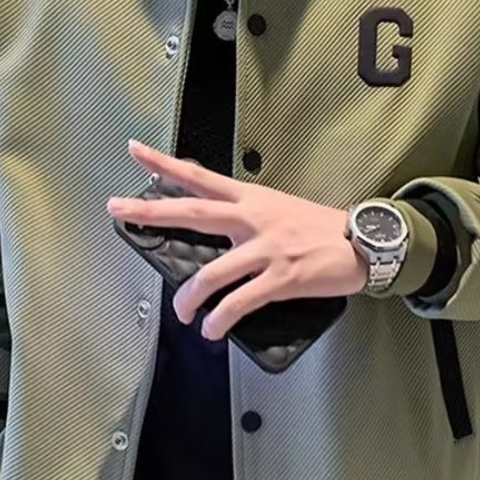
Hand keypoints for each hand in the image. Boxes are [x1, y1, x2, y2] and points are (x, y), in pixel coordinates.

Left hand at [108, 140, 367, 339]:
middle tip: (117, 208)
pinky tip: (212, 329)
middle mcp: (252, 218)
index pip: (200, 176)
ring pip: (211, 273)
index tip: (135, 150)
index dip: (165, 164)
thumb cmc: (320, 228)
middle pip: (193, 211)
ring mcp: (265, 248)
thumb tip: (219, 233)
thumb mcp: (280, 209)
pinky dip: (220, 319)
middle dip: (151, 211)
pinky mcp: (281, 277)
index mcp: (251, 199)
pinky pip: (239, 302)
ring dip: (189, 298)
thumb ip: (247, 217)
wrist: (362, 243)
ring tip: (183, 314)